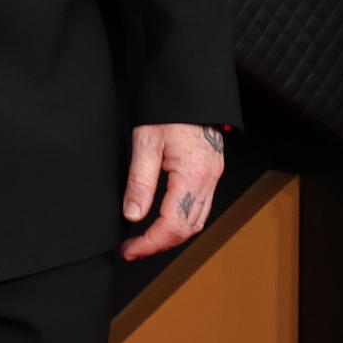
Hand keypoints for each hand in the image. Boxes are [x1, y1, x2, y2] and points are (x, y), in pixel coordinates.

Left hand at [120, 122, 226, 261]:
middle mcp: (208, 180)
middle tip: (132, 250)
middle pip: (187, 229)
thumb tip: (132, 215)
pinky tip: (162, 222)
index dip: (150, 242)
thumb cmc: (168, 111)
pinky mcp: (210, 174)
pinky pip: (199, 208)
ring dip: (171, 236)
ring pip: (196, 222)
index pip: (173, 224)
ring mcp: (213, 178)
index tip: (129, 250)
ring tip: (144, 241)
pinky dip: (180, 222)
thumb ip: (140, 181)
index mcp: (193, 174)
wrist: (190, 92)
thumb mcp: (145, 142)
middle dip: (159, 244)